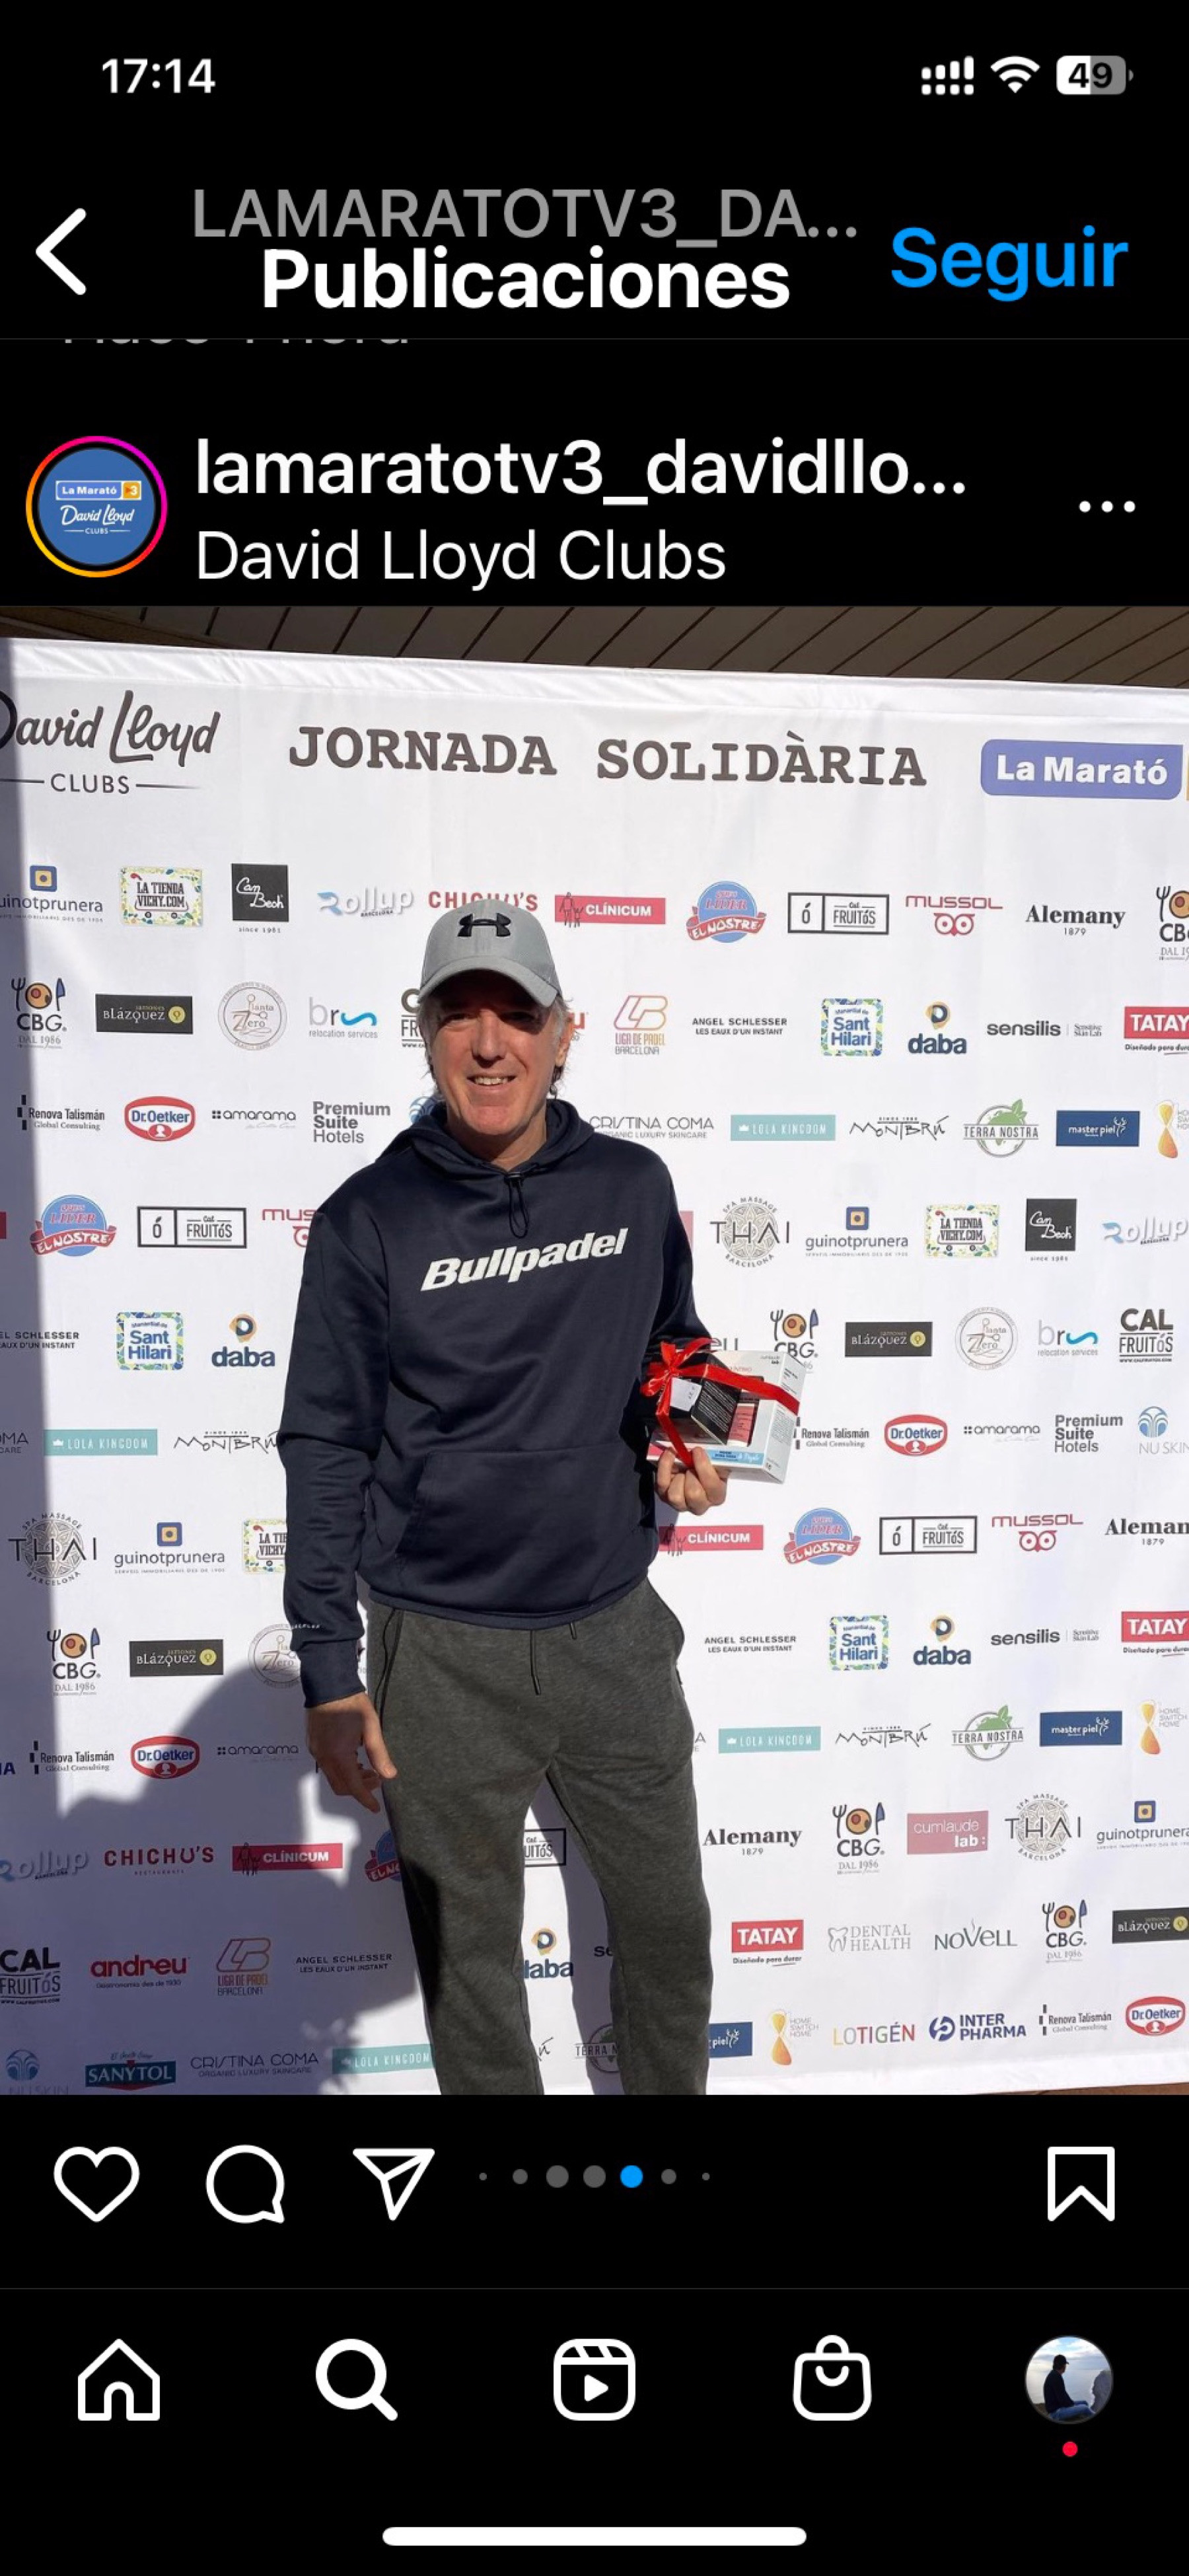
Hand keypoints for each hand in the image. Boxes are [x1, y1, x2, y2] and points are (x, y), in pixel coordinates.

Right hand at [306, 1691, 396, 1813]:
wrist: (328, 1683)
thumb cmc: (352, 1704)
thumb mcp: (371, 1727)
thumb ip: (379, 1754)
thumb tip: (390, 1776)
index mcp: (339, 1755)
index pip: (353, 1787)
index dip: (365, 1799)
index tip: (376, 1808)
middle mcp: (324, 1757)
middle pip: (340, 1786)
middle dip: (359, 1789)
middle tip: (376, 1779)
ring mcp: (316, 1751)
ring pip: (333, 1777)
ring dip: (350, 1778)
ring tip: (367, 1767)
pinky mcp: (312, 1744)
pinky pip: (326, 1766)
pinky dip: (341, 1769)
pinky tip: (353, 1758)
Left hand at [655, 1444, 730, 1515]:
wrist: (690, 1465)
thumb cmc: (705, 1464)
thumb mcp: (715, 1459)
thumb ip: (714, 1455)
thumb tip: (701, 1450)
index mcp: (717, 1495)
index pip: (713, 1486)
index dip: (704, 1467)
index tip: (697, 1451)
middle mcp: (700, 1504)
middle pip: (694, 1495)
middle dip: (691, 1474)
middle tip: (690, 1462)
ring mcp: (681, 1504)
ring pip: (675, 1496)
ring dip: (678, 1476)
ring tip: (681, 1467)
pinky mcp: (665, 1497)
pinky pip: (662, 1484)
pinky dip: (664, 1467)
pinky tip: (669, 1456)